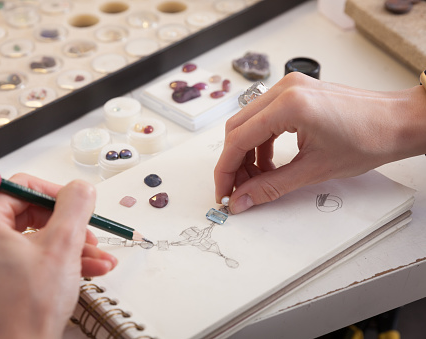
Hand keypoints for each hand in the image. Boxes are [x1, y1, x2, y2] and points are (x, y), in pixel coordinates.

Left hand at [0, 174, 117, 338]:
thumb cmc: (30, 308)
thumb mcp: (63, 245)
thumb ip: (75, 206)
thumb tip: (80, 188)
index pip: (21, 187)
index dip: (56, 193)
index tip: (78, 202)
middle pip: (32, 213)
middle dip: (69, 225)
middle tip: (90, 233)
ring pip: (37, 237)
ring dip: (72, 245)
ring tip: (98, 257)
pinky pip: (33, 257)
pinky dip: (61, 260)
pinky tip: (90, 268)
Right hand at [215, 72, 425, 213]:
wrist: (398, 122)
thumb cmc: (368, 140)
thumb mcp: (314, 170)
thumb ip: (270, 187)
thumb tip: (241, 200)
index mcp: (288, 105)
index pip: (238, 139)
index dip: (226, 170)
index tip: (223, 192)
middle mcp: (284, 89)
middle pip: (237, 128)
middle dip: (233, 162)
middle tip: (236, 189)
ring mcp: (289, 87)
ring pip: (248, 123)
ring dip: (246, 153)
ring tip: (255, 179)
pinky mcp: (295, 93)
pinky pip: (264, 118)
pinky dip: (261, 142)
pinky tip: (268, 162)